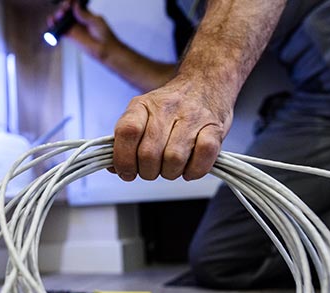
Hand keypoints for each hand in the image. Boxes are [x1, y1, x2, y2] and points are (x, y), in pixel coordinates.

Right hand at [47, 1, 120, 61]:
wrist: (105, 49)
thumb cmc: (104, 35)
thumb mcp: (96, 21)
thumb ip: (84, 14)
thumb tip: (75, 5)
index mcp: (86, 13)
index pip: (75, 5)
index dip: (70, 2)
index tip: (69, 2)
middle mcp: (78, 20)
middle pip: (67, 11)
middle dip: (64, 8)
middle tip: (65, 9)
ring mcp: (74, 28)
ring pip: (62, 19)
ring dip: (58, 16)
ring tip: (59, 16)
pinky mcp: (70, 36)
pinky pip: (60, 30)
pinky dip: (54, 26)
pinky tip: (51, 22)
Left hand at [112, 72, 233, 181]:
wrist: (205, 83)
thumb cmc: (170, 107)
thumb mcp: (141, 115)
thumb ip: (125, 140)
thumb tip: (114, 168)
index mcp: (142, 105)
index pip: (127, 131)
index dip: (123, 159)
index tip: (127, 171)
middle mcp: (166, 108)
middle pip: (149, 153)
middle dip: (148, 172)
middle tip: (153, 169)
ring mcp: (192, 117)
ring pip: (174, 159)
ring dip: (170, 172)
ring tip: (171, 167)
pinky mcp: (215, 128)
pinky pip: (203, 155)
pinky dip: (194, 170)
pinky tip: (189, 168)